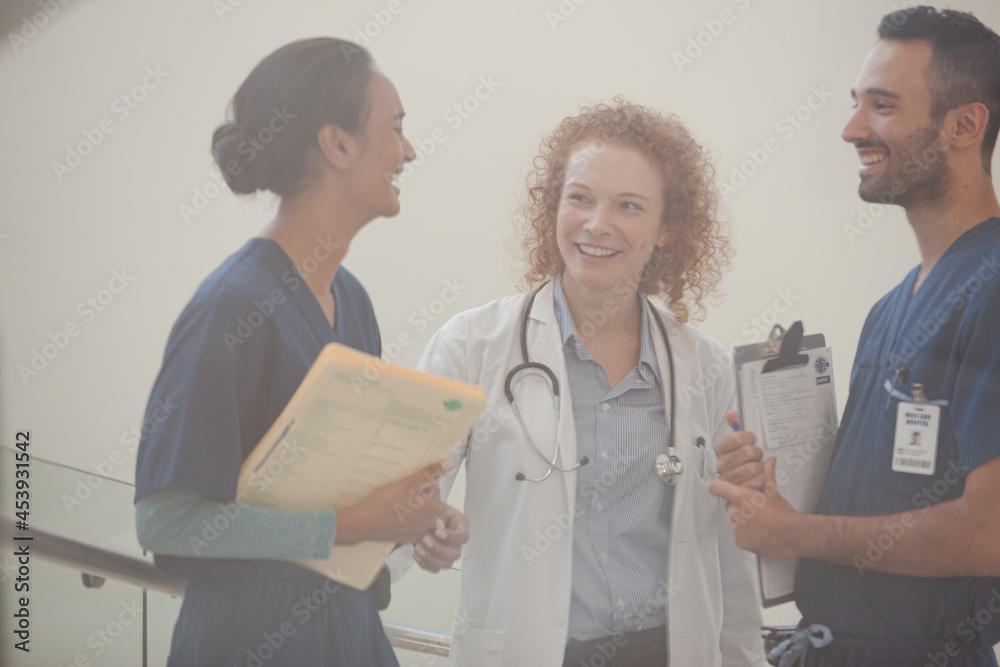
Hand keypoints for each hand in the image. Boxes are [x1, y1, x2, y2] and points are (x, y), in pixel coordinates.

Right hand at [335, 460, 452, 545]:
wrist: (364, 523)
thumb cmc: (384, 502)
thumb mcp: (407, 483)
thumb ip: (430, 473)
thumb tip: (450, 463)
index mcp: (433, 506)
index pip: (435, 487)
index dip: (422, 482)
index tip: (408, 485)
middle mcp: (431, 521)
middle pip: (433, 502)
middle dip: (422, 496)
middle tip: (404, 495)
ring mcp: (421, 532)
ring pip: (426, 515)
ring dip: (418, 509)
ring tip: (402, 505)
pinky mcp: (411, 539)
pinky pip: (417, 527)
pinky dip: (411, 521)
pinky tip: (398, 516)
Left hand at [413, 504, 468, 572]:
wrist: (422, 514)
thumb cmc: (431, 509)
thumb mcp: (436, 506)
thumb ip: (438, 515)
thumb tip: (438, 526)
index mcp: (460, 525)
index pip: (463, 537)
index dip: (451, 537)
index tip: (437, 532)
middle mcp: (456, 541)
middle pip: (456, 554)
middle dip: (439, 549)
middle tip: (425, 539)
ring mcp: (448, 552)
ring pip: (446, 564)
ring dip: (430, 558)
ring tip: (417, 547)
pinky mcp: (438, 559)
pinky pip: (435, 569)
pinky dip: (424, 564)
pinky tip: (415, 553)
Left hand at [709, 457, 799, 558]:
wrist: (793, 536)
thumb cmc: (784, 516)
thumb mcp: (774, 492)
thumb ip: (767, 475)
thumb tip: (769, 462)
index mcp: (741, 498)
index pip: (717, 488)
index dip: (719, 487)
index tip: (720, 487)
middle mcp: (736, 513)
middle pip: (729, 504)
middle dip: (739, 505)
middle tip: (754, 508)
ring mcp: (737, 528)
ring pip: (734, 519)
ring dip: (742, 519)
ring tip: (759, 520)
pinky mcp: (740, 541)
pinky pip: (738, 534)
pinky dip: (746, 533)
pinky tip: (758, 530)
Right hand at [714, 410, 764, 488]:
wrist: (742, 488)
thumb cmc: (741, 464)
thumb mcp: (738, 444)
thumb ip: (735, 427)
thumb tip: (731, 414)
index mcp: (720, 450)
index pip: (738, 438)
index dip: (749, 438)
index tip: (750, 441)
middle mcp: (722, 464)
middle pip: (748, 452)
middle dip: (757, 453)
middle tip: (755, 456)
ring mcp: (728, 478)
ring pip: (754, 467)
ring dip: (760, 467)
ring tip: (756, 468)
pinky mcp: (738, 492)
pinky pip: (757, 480)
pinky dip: (762, 479)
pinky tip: (758, 478)